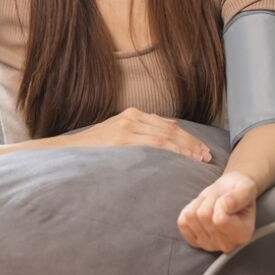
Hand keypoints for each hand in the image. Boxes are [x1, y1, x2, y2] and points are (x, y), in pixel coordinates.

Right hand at [66, 107, 211, 161]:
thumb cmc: (95, 146)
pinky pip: (153, 145)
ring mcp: (127, 127)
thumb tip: (170, 125)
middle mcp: (132, 117)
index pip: (169, 126)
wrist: (68, 150)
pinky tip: (182, 158)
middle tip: (206, 156)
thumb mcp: (119, 131)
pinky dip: (171, 151)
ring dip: (185, 149)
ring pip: (165, 137)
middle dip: (191, 143)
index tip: (201, 149)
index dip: (188, 137)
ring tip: (198, 160)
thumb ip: (144, 128)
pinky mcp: (122, 139)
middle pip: (171, 130)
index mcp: (133, 114)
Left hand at [177, 171, 258, 252]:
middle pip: (204, 216)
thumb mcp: (246, 187)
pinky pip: (182, 221)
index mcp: (242, 235)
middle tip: (220, 199)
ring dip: (200, 203)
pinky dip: (191, 209)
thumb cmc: (239, 191)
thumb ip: (240, 196)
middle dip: (210, 200)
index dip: (221, 203)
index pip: (220, 220)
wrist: (230, 193)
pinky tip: (203, 209)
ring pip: (192, 217)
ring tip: (212, 203)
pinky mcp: (194, 241)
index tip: (228, 199)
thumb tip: (227, 205)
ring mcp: (208, 245)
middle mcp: (226, 245)